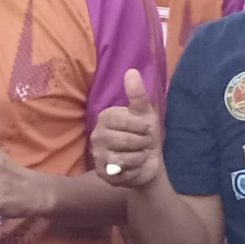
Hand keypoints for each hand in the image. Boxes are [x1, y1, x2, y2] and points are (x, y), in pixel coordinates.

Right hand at [89, 68, 163, 188]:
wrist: (148, 163)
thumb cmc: (144, 135)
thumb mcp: (145, 113)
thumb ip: (137, 94)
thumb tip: (131, 71)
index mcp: (105, 117)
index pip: (124, 120)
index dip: (141, 126)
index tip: (146, 129)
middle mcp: (97, 135)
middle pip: (126, 140)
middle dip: (142, 143)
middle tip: (142, 143)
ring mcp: (97, 154)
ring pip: (126, 157)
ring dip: (140, 157)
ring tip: (137, 154)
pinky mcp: (101, 172)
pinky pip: (123, 171)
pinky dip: (134, 170)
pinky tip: (132, 167)